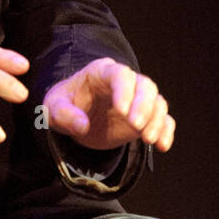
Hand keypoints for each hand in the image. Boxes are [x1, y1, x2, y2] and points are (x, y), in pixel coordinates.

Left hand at [43, 57, 174, 151]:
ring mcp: (137, 99)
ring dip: (156, 120)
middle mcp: (125, 82)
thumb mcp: (53, 109)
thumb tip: (82, 125)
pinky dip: (166, 131)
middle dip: (144, 106)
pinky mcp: (145, 116)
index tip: (122, 111)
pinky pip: (163, 119)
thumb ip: (64, 115)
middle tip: (136, 127)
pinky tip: (162, 146)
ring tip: (149, 139)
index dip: (125, 91)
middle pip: (145, 86)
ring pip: (157, 101)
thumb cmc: (64, 105)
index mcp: (101, 72)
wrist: (74, 116)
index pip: (120, 74)